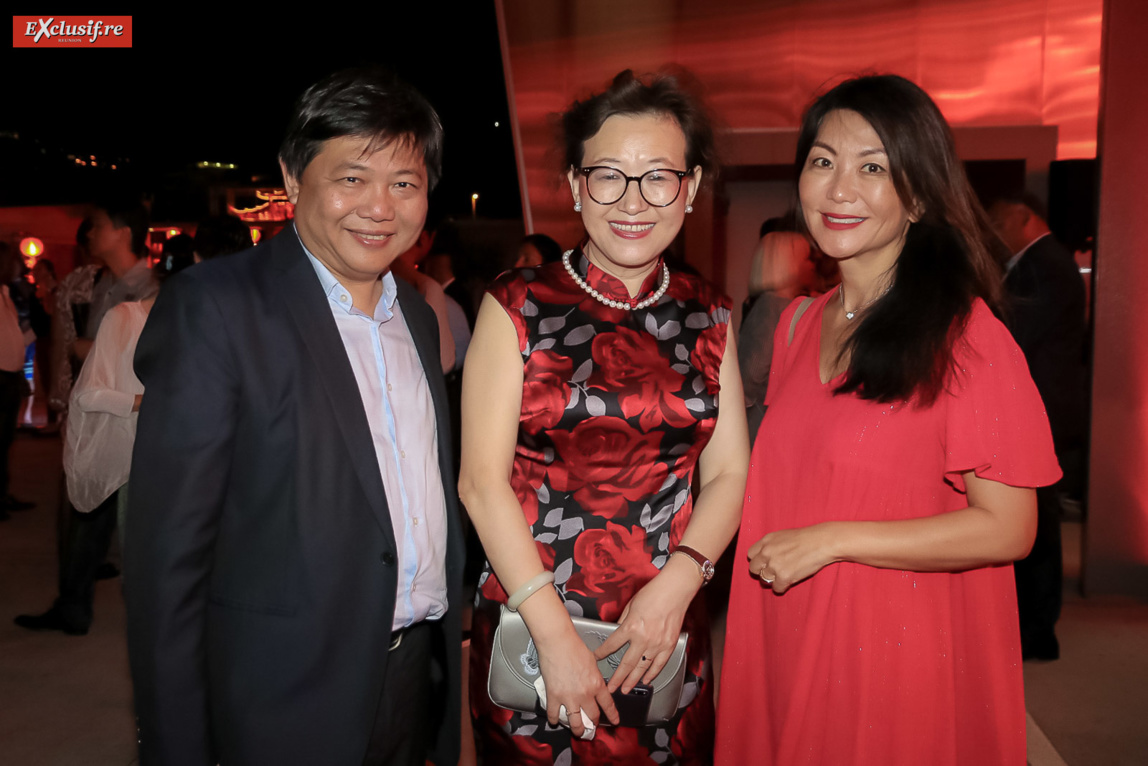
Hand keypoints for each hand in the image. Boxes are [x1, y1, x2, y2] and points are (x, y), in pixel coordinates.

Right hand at [534, 627, 618, 734]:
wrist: (558, 642)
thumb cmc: (574, 647)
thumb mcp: (593, 662)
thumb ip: (594, 676)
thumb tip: (594, 683)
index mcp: (597, 684)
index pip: (608, 705)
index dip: (612, 716)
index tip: (615, 721)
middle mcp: (585, 694)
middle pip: (593, 717)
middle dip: (594, 724)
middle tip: (592, 726)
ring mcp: (569, 697)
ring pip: (576, 723)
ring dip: (578, 730)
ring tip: (577, 731)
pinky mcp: (554, 696)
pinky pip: (554, 715)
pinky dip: (554, 719)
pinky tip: (555, 719)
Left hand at [593, 559, 696, 693]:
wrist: (675, 590)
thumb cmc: (654, 593)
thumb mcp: (631, 605)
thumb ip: (623, 621)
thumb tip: (618, 631)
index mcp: (630, 627)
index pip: (612, 645)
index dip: (602, 654)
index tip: (597, 659)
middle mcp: (643, 638)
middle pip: (626, 664)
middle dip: (617, 678)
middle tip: (611, 688)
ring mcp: (657, 644)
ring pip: (643, 668)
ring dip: (633, 681)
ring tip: (626, 689)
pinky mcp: (669, 645)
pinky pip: (659, 664)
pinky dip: (652, 674)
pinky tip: (646, 680)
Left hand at [748, 523, 837, 594]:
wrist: (822, 542)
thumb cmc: (806, 538)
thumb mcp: (783, 536)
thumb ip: (770, 545)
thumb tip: (763, 557)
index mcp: (766, 541)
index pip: (750, 554)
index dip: (758, 560)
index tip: (766, 563)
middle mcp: (767, 552)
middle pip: (754, 568)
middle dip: (762, 571)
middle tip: (773, 572)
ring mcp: (774, 565)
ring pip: (764, 580)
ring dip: (773, 580)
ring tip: (784, 576)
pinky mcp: (784, 577)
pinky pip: (777, 588)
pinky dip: (783, 587)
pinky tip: (791, 580)